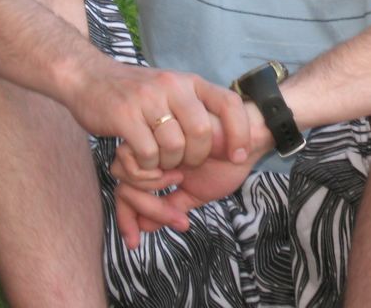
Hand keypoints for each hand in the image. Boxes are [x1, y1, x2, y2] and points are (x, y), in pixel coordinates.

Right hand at [61, 53, 249, 171]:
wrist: (88, 77)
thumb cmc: (135, 92)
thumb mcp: (171, 91)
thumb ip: (195, 109)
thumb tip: (227, 136)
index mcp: (189, 81)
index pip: (229, 103)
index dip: (239, 132)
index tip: (239, 155)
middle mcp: (172, 86)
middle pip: (202, 132)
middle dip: (197, 156)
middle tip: (185, 163)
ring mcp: (148, 100)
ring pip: (175, 146)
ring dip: (169, 163)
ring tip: (160, 160)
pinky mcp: (125, 117)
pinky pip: (148, 154)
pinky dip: (148, 166)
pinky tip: (142, 160)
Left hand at [113, 152, 258, 248]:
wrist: (248, 143)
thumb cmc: (226, 164)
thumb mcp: (195, 194)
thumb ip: (169, 208)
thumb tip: (142, 227)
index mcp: (157, 167)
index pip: (126, 192)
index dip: (125, 218)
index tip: (134, 242)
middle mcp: (152, 153)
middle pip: (122, 183)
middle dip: (144, 206)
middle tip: (176, 216)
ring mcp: (154, 139)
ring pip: (125, 169)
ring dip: (151, 185)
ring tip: (179, 180)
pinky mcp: (161, 127)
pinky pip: (140, 155)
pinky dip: (156, 171)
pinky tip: (181, 171)